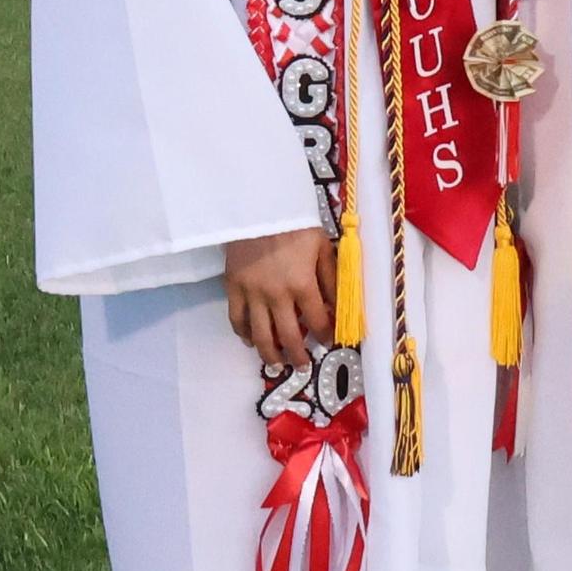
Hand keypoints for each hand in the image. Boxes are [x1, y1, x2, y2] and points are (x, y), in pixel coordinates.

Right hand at [224, 227, 335, 366]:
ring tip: (278, 363)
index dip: (325, 334)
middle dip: (298, 356)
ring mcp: (252, 294)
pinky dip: (244, 334)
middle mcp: (277, 295)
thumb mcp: (322, 246)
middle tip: (303, 365)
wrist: (258, 205)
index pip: (317, 321)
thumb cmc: (295, 224)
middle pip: (288, 337)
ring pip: (260, 336)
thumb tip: (338, 306)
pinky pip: (237, 320)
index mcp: (302, 284)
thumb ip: (330, 278)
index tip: (328, 341)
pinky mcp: (233, 287)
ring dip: (270, 355)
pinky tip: (251, 340)